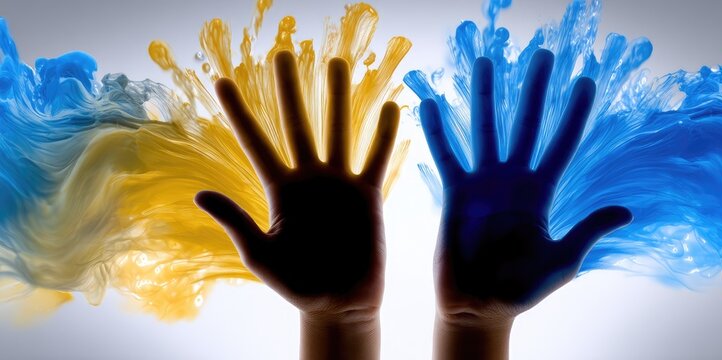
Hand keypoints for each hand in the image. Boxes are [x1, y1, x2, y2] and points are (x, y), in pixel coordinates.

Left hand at [195, 51, 398, 358]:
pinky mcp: (368, 195)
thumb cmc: (297, 286)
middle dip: (289, 90)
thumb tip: (200, 193)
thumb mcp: (261, 255)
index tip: (222, 81)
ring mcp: (339, 183)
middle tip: (282, 54)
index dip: (239, 112)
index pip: (256, 143)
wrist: (341, 304)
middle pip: (296, 124)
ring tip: (336, 62)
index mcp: (279, 190)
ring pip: (338, 130)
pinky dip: (384, 134)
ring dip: (338, 97)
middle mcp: (309, 179)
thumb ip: (236, 222)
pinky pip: (376, 157)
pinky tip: (390, 106)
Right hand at [421, 49, 631, 358]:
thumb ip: (588, 230)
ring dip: (486, 95)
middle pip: (527, 124)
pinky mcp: (455, 193)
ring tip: (485, 61)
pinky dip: (437, 131)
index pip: (563, 144)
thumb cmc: (524, 289)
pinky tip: (430, 102)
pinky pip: (446, 155)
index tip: (586, 80)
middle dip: (536, 89)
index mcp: (542, 192)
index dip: (575, 113)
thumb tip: (626, 210)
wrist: (480, 305)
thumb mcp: (563, 260)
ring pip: (485, 129)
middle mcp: (514, 180)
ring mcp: (484, 184)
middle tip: (543, 54)